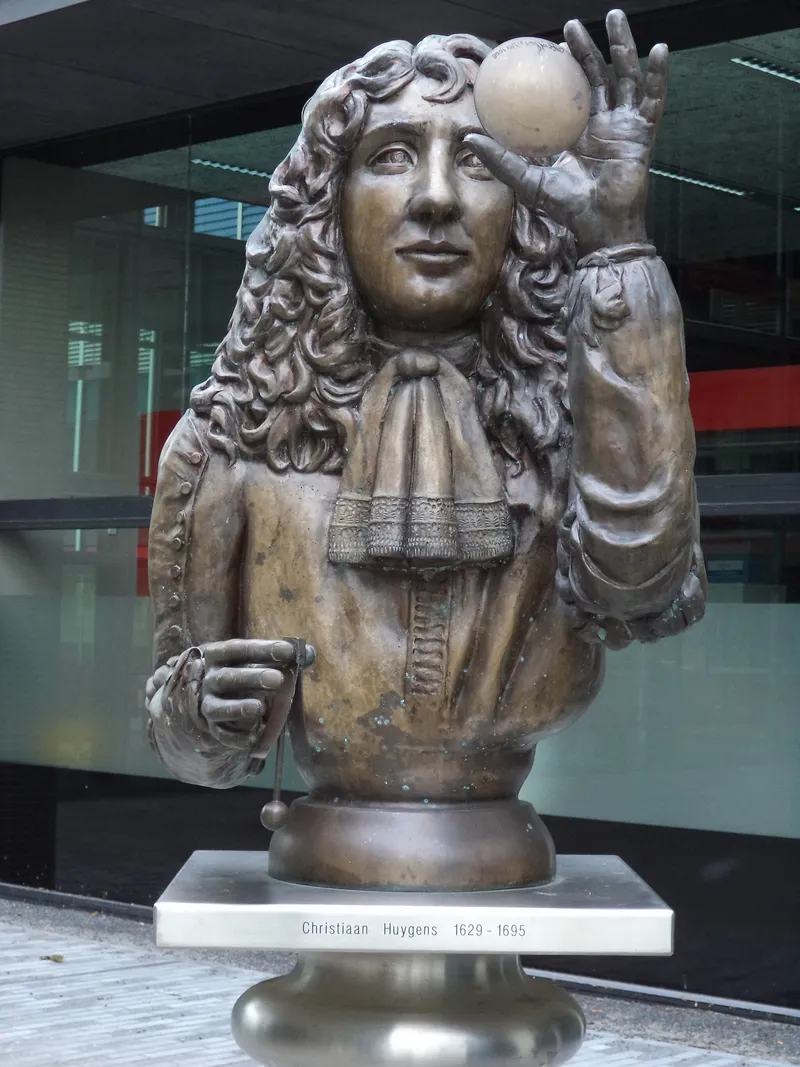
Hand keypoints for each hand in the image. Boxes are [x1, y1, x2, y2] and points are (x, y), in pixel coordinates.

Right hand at [199, 638, 314, 753]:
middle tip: (278, 679)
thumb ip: (282, 658)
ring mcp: (208, 704)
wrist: (215, 696)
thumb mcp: (256, 660)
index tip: (288, 651)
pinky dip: (236, 738)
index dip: (261, 649)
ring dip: (239, 708)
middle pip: (227, 678)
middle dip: (252, 678)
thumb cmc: (243, 671)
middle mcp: (210, 679)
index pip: (237, 649)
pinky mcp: (212, 727)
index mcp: (218, 655)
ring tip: (260, 708)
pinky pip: (221, 734)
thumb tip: (310, 654)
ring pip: (218, 708)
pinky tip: (253, 737)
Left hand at [466, 9, 666, 255]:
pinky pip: (653, 100)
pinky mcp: (642, 134)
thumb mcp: (527, 180)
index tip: (550, 45)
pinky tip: (659, 50)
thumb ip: (501, 159)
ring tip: (614, 17)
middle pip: (596, 76)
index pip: (569, 91)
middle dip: (586, 48)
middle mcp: (602, 124)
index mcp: (577, 132)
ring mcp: (623, 126)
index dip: (562, 68)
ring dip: (622, 46)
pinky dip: (658, 76)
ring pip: (624, 77)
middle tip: (572, 24)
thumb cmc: (566, 208)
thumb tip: (469, 138)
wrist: (598, 226)